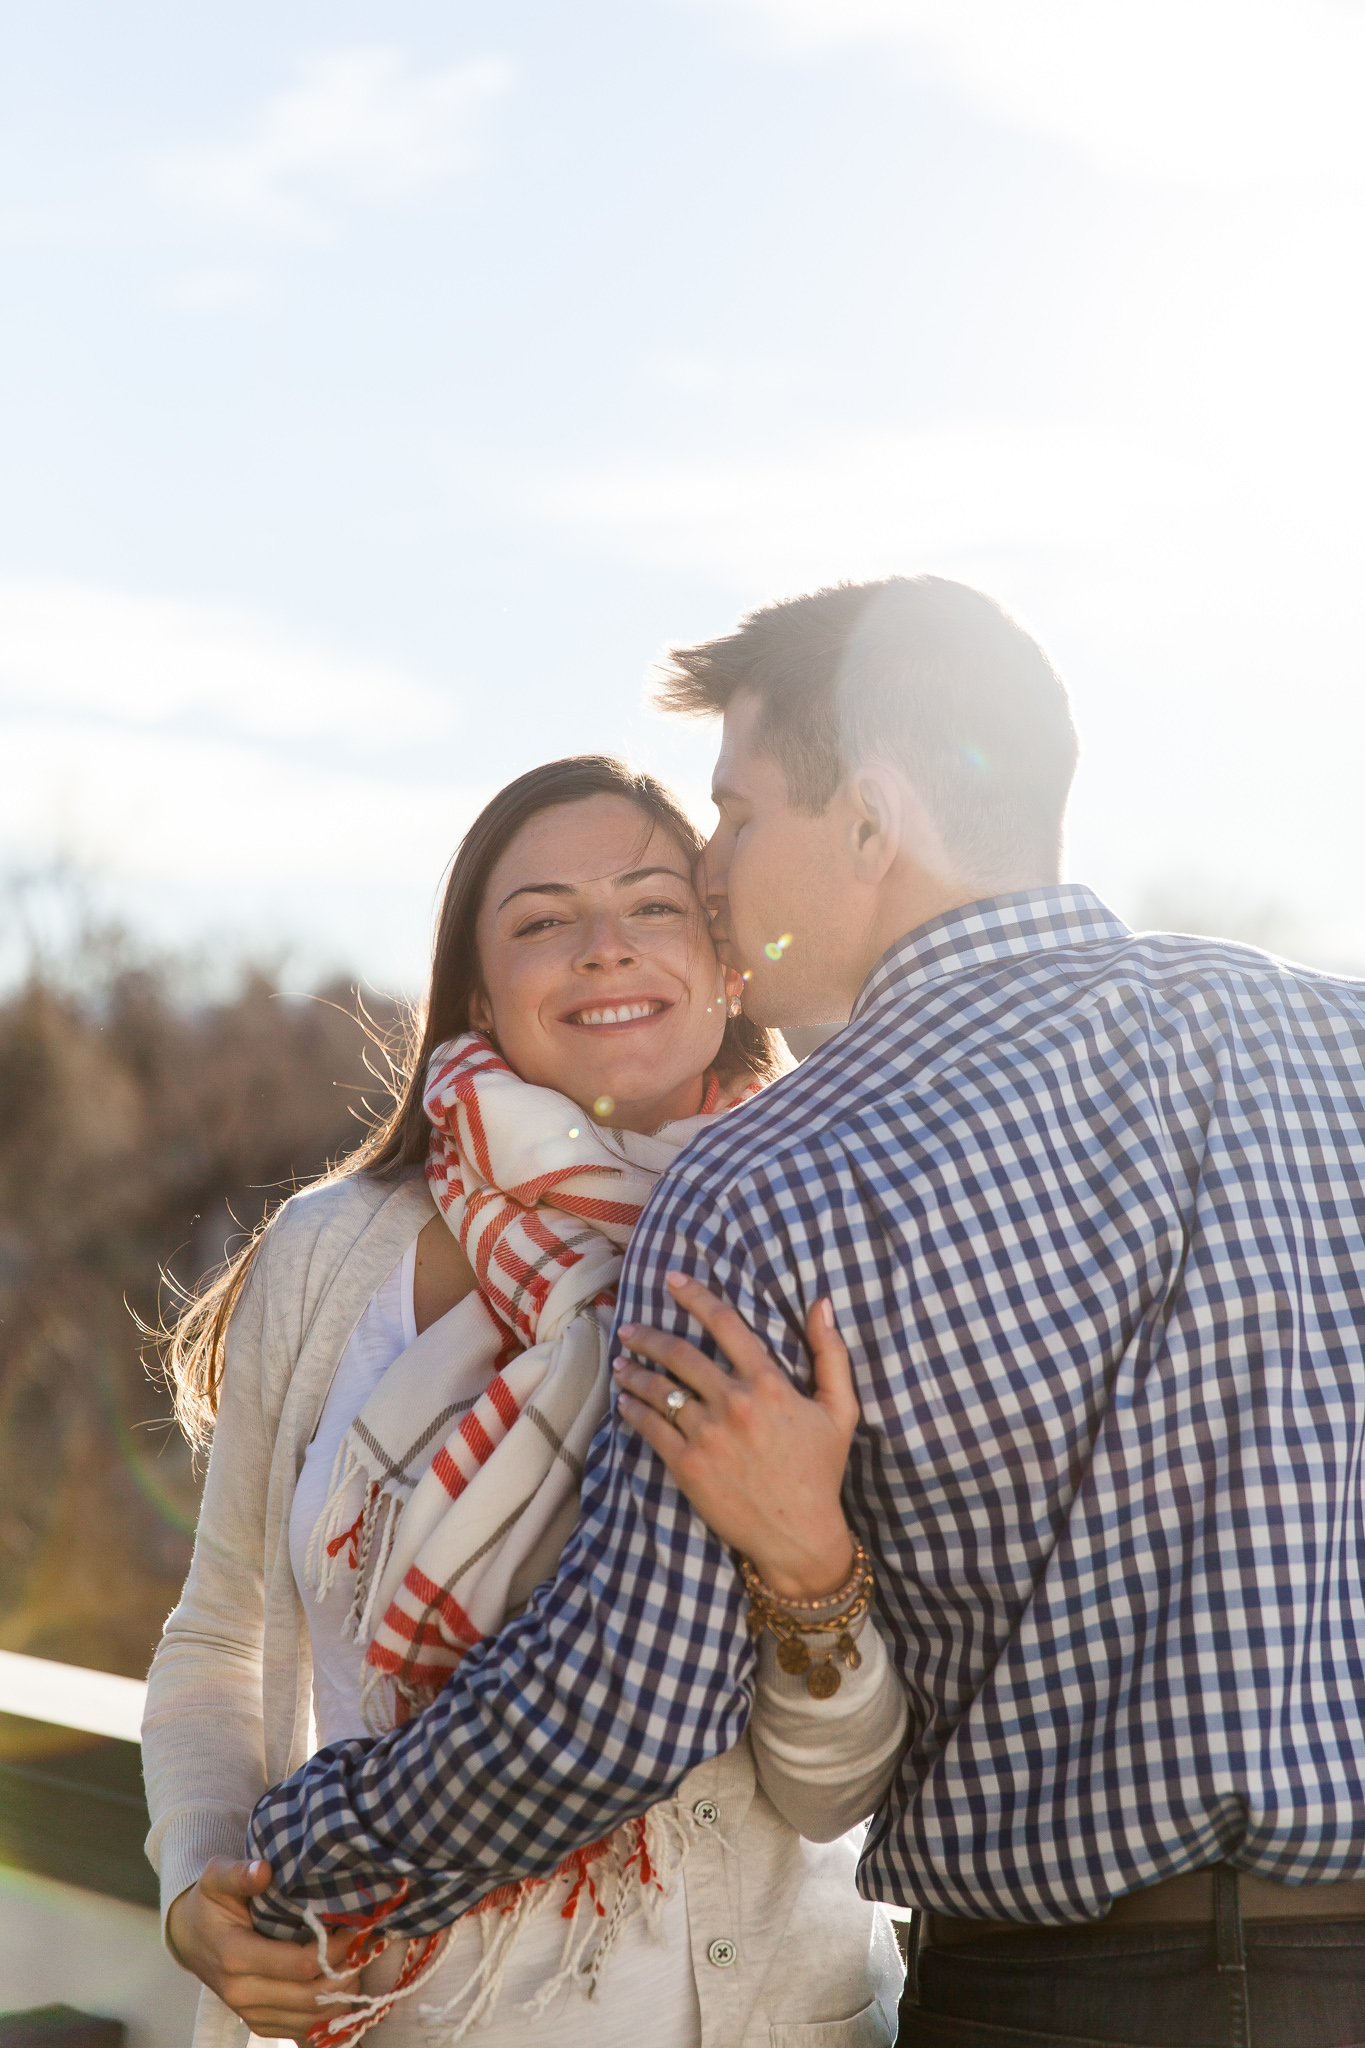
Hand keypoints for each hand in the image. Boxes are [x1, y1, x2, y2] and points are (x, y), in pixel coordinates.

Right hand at [166, 1857, 358, 2043]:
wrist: (191, 1937)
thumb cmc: (210, 1903)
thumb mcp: (217, 1878)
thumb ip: (239, 1873)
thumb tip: (264, 1870)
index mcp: (235, 1957)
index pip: (299, 1965)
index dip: (334, 1948)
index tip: (354, 1926)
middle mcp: (242, 1993)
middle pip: (310, 1996)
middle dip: (345, 1972)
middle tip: (365, 1945)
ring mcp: (251, 2014)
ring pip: (311, 2019)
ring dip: (342, 1995)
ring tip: (359, 1963)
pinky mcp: (260, 2024)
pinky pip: (303, 2032)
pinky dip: (329, 2014)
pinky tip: (343, 1986)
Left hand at [613, 1272, 857, 1598]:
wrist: (798, 1533)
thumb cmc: (820, 1470)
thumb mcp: (840, 1410)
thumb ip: (831, 1354)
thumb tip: (822, 1304)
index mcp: (767, 1383)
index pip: (725, 1324)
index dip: (696, 1296)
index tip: (673, 1280)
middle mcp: (733, 1402)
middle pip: (680, 1353)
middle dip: (649, 1336)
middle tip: (630, 1328)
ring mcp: (706, 1434)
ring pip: (659, 1389)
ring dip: (635, 1372)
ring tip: (621, 1363)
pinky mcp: (687, 1464)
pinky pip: (651, 1428)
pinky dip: (634, 1410)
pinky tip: (625, 1402)